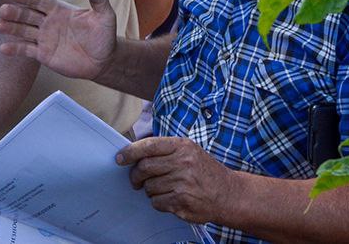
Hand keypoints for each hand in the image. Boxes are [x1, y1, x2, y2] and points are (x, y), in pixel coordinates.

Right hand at [0, 0, 116, 80]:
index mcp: (59, 10)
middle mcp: (48, 22)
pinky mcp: (43, 54)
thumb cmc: (104, 35)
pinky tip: (3, 48)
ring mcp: (44, 38)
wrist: (103, 60)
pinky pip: (26, 50)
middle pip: (27, 14)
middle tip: (3, 10)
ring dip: (10, 27)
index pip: (39, 0)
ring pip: (23, 31)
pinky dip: (14, 49)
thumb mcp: (105, 16)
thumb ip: (98, 0)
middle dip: (15, 12)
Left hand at [116, 137, 234, 224]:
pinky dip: (158, 202)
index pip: (148, 146)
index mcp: (182, 146)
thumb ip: (165, 149)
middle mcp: (182, 162)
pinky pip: (157, 202)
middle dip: (136, 176)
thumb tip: (135, 152)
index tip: (119, 159)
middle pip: (144, 168)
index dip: (130, 152)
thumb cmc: (204, 171)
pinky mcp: (182, 202)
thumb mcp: (189, 151)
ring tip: (163, 188)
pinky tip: (170, 198)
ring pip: (149, 187)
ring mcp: (182, 183)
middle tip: (136, 180)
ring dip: (150, 190)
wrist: (228, 194)